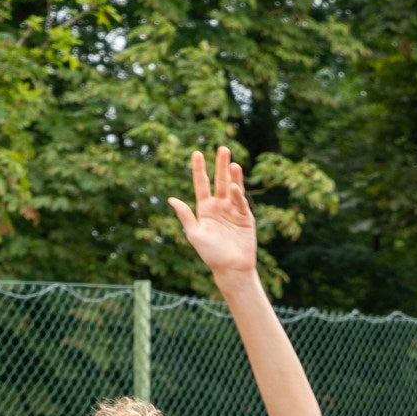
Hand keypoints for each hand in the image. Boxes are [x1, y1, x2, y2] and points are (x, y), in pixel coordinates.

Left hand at [167, 146, 257, 280]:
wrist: (231, 268)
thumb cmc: (210, 254)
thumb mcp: (194, 234)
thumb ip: (185, 216)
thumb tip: (171, 199)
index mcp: (205, 209)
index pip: (201, 184)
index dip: (199, 169)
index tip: (196, 153)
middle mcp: (219, 207)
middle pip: (219, 181)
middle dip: (220, 165)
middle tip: (222, 148)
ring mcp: (233, 211)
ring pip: (232, 188)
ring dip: (233, 175)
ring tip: (232, 162)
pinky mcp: (245, 217)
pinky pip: (241, 202)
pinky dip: (239, 194)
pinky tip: (235, 187)